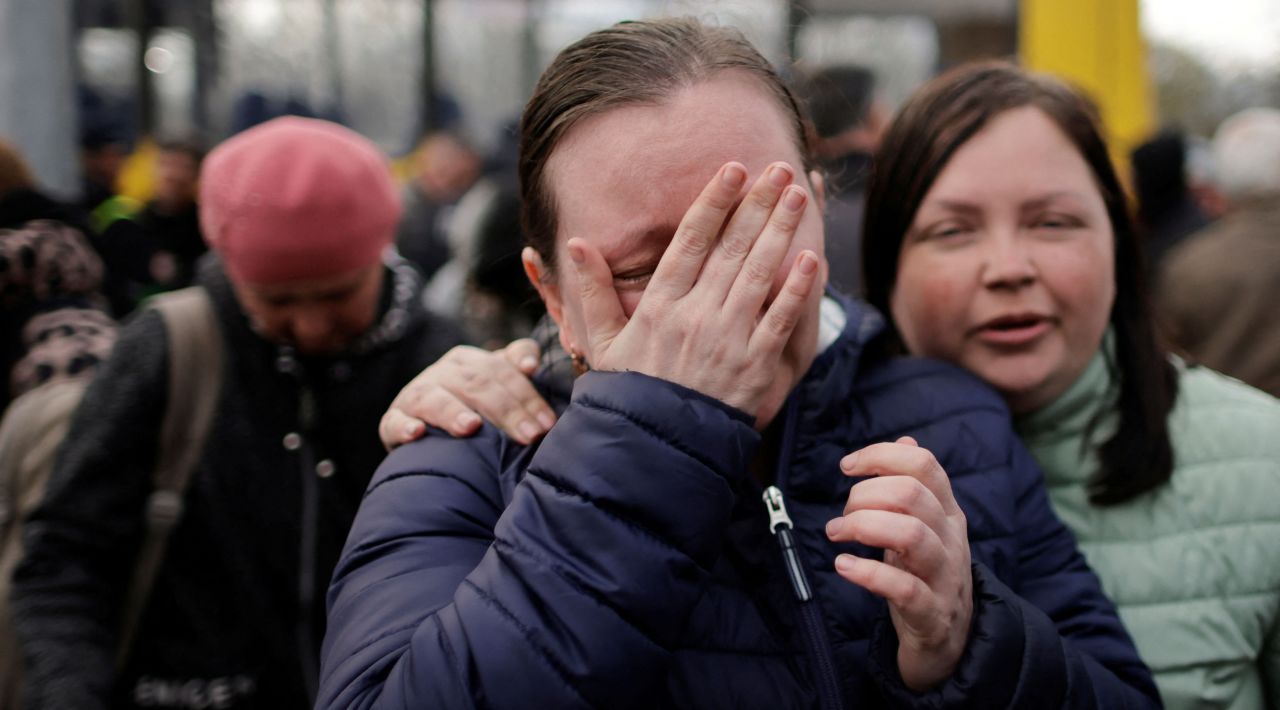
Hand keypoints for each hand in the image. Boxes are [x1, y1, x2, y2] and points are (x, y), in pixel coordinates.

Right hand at [378, 339, 555, 449]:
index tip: (548, 422)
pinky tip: (417, 433)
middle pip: (476, 384)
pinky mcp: (393, 421)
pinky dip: (404, 427)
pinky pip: (395, 422)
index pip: (501, 370)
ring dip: (452, 412)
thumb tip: (530, 364)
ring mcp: (416, 395)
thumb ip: (516, 366)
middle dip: (506, 410)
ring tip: (472, 427)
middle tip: (530, 436)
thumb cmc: (473, 408)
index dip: (527, 394)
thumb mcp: (496, 385)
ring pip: (434, 398)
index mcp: (469, 361)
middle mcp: (442, 372)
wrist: (425, 433)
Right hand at [567, 161, 819, 418]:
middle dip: (757, 204)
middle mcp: (695, 314)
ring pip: (760, 273)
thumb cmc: (628, 394)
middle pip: (732, 247)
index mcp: (659, 305)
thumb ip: (593, 291)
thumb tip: (577, 243)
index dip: (714, 201)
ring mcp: (728, 339)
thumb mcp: (601, 342)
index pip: (691, 240)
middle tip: (778, 169)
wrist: (656, 448)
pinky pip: (780, 319)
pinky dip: (797, 289)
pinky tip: (811, 259)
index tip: (732, 169)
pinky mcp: (754, 365)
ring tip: (797, 197)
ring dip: (781, 231)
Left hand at [825, 436, 972, 691]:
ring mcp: (945, 576)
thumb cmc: (926, 576)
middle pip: (911, 495)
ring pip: (911, 535)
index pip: (923, 464)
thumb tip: (906, 440)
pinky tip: (843, 566)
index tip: (847, 466)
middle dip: (864, 496)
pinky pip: (903, 588)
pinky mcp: (931, 613)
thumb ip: (914, 485)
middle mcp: (951, 538)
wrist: (951, 643)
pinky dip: (867, 573)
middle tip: (842, 516)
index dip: (880, 456)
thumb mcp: (923, 526)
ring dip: (863, 527)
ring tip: (837, 534)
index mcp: (947, 511)